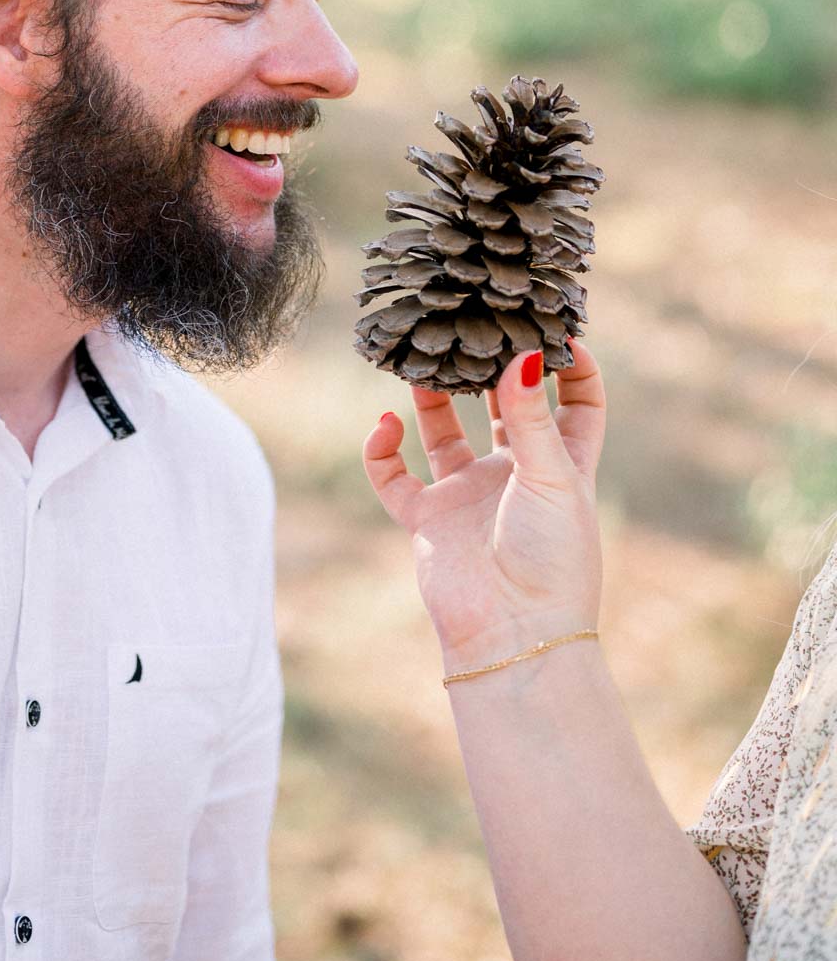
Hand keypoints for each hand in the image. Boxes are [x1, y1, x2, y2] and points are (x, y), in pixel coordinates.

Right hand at [362, 341, 606, 674]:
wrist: (512, 634)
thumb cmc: (552, 560)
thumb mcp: (552, 477)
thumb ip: (530, 416)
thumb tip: (523, 354)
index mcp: (564, 466)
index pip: (579, 405)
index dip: (575, 369)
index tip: (558, 331)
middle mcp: (516, 475)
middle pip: (504, 408)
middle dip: (490, 369)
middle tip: (473, 326)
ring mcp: (469, 496)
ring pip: (443, 432)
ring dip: (430, 398)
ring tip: (420, 360)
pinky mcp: (428, 520)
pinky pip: (394, 476)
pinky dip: (382, 450)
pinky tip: (384, 425)